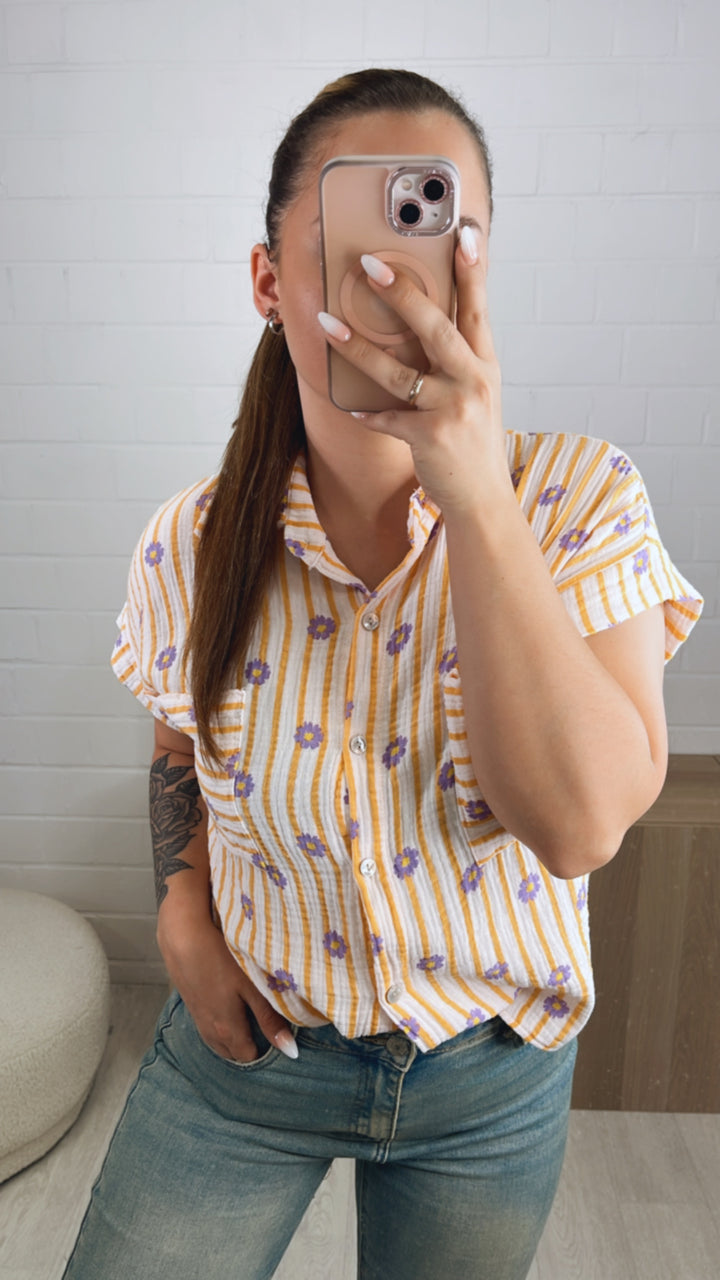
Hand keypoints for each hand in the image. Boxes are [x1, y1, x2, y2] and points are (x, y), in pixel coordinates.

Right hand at [157, 912, 297, 1061]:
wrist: (183, 936)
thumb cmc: (222, 959)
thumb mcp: (252, 988)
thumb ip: (270, 1019)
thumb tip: (289, 1051)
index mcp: (227, 1030)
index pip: (248, 1057)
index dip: (265, 1051)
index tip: (278, 1037)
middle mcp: (210, 1030)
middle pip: (231, 1053)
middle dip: (248, 1049)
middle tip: (266, 1032)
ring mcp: (197, 1017)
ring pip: (216, 1042)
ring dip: (232, 1040)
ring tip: (249, 1026)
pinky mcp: (190, 1003)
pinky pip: (207, 1027)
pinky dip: (219, 1027)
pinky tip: (227, 1010)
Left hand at [317, 226, 512, 515]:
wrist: (483, 498)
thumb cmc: (473, 440)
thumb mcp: (476, 392)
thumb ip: (456, 357)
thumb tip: (421, 317)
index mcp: (485, 364)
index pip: (478, 307)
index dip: (472, 269)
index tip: (463, 231)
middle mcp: (473, 381)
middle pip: (435, 328)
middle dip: (402, 294)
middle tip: (370, 265)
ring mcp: (452, 409)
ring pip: (398, 371)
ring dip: (357, 347)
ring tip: (327, 323)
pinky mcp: (430, 437)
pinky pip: (387, 418)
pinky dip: (366, 412)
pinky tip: (349, 405)